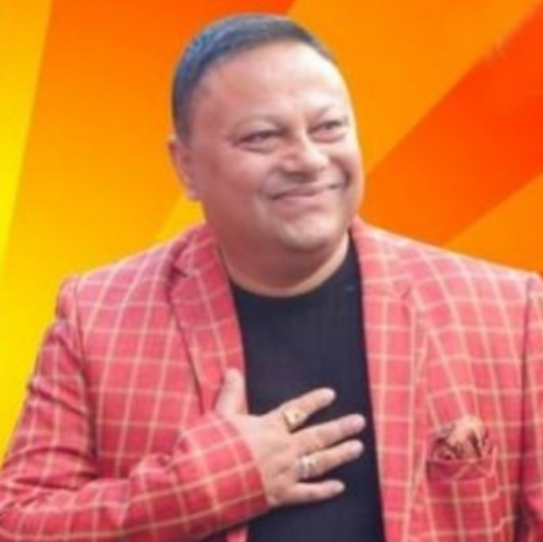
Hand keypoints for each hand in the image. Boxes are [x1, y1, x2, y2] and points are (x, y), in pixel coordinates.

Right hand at [214, 369, 364, 507]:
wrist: (205, 481)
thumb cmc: (211, 446)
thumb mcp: (220, 415)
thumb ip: (231, 394)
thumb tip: (233, 371)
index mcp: (269, 427)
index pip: (297, 410)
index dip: (314, 401)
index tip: (330, 394)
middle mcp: (283, 448)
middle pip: (317, 436)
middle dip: (340, 428)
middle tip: (359, 422)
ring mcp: (284, 472)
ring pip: (319, 462)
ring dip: (340, 454)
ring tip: (358, 447)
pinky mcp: (280, 495)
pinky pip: (307, 493)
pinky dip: (323, 491)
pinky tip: (339, 487)